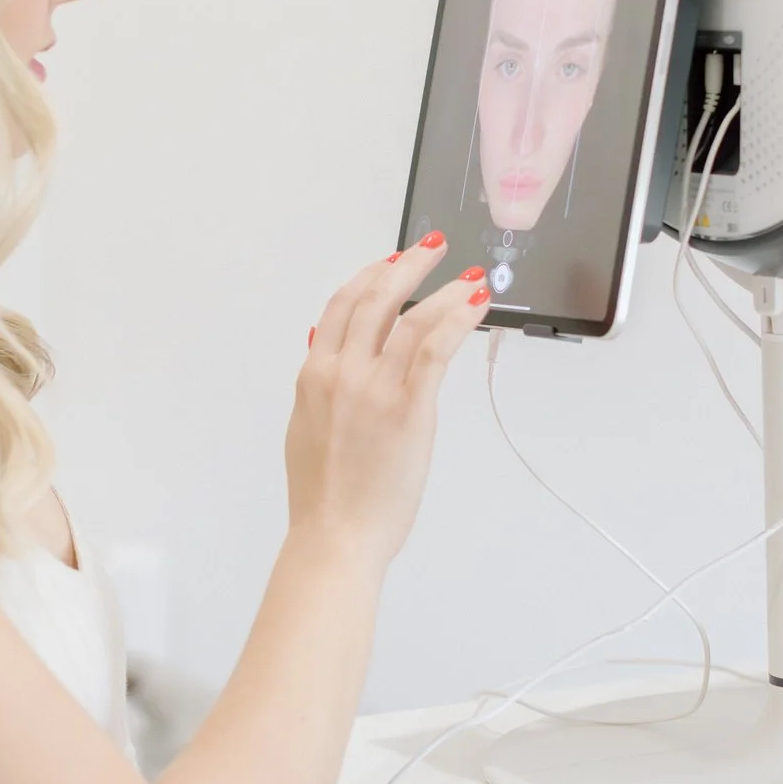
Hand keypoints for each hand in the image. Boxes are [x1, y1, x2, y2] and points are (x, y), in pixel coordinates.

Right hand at [284, 232, 489, 570]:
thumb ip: (320, 387)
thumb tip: (325, 351)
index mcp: (315, 375)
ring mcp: (375, 388)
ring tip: (467, 275)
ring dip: (443, 288)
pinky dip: (458, 318)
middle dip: (407, 265)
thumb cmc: (324, 496)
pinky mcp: (409, 408)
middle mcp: (342, 372)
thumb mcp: (307, 429)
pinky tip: (475, 304)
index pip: (342, 306)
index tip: (391, 262)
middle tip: (431, 248)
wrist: (335, 536)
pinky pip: (437, 348)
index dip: (370, 276)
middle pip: (376, 298)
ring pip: (412, 317)